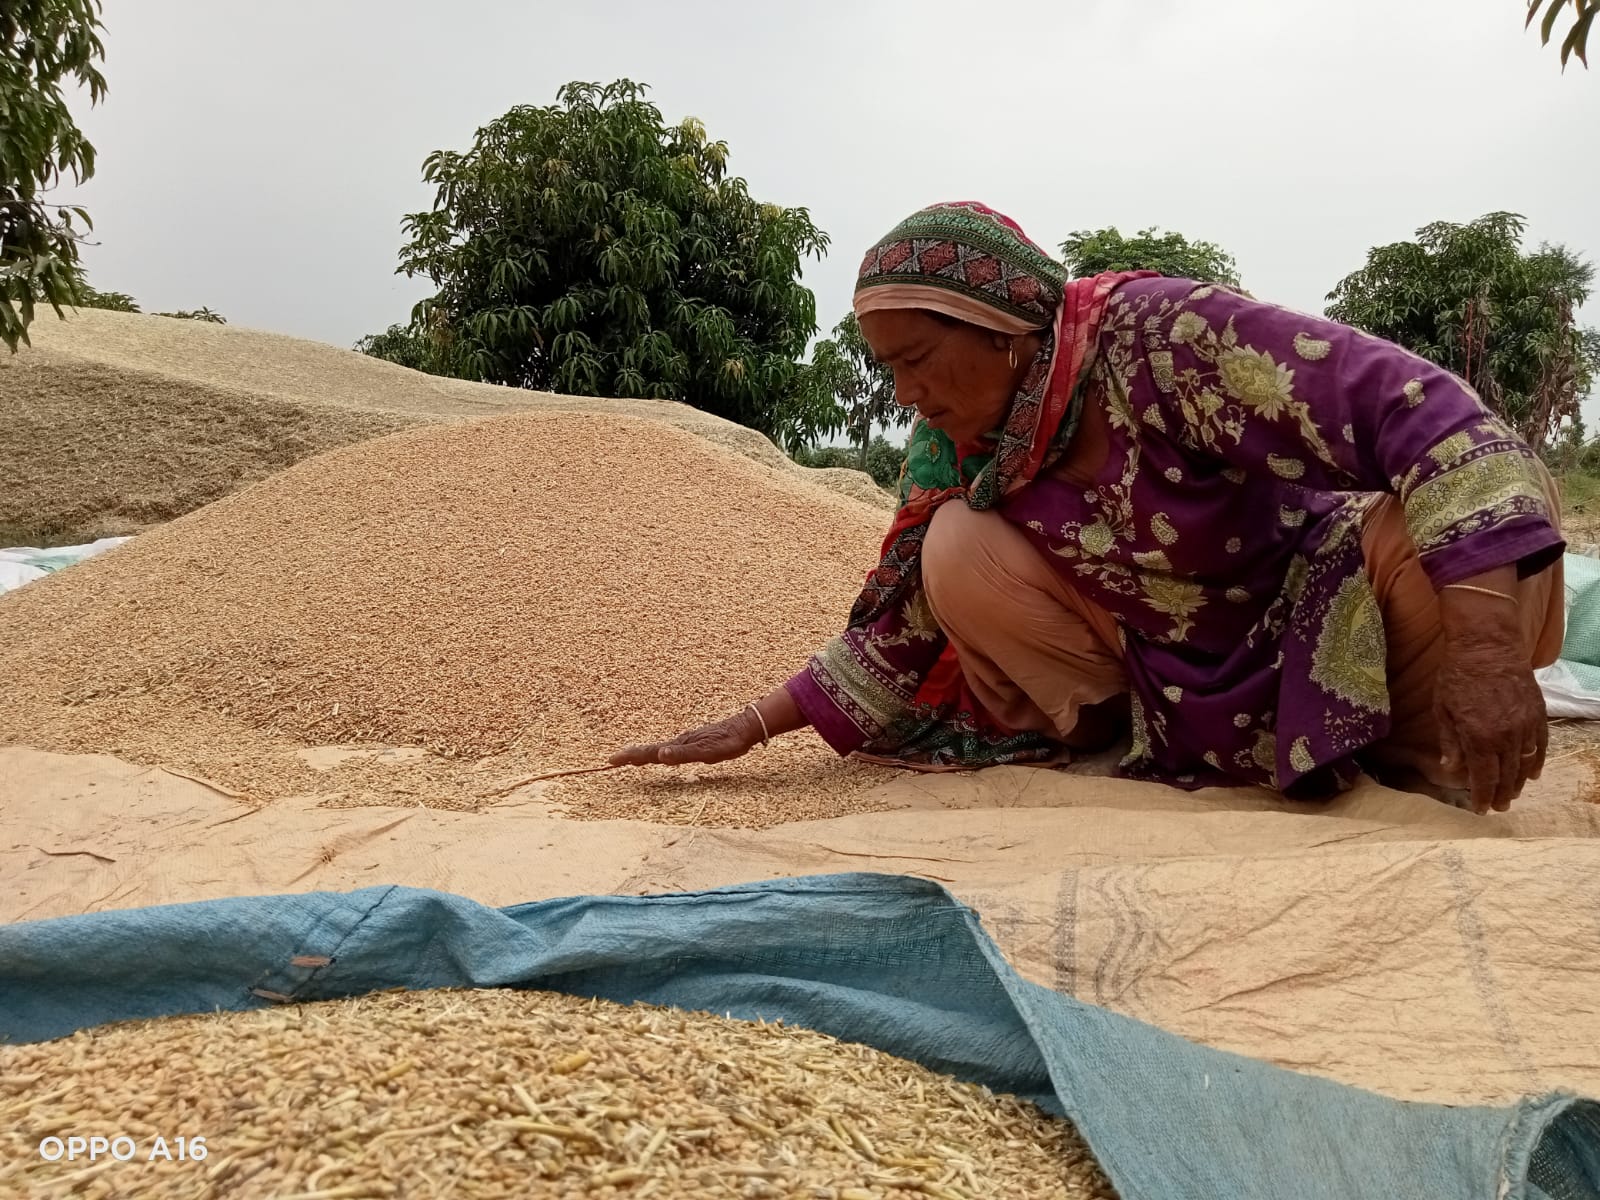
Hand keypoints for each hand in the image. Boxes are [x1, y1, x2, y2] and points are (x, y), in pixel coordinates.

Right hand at [609, 709, 763, 767]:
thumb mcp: (707, 751)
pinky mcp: (696, 743)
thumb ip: (683, 755)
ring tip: (632, 758)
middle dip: (633, 755)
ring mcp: (688, 742)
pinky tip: (663, 755)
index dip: (631, 756)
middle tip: (614, 760)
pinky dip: (660, 753)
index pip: (650, 752)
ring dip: (644, 754)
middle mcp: (681, 742)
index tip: (612, 759)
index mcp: (680, 746)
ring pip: (661, 749)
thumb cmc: (729, 742)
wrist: (746, 728)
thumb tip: (660, 755)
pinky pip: (672, 750)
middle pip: (652, 750)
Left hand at [1435, 579, 1544, 813]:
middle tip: (1498, 807)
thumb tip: (1451, 771)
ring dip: (1519, 782)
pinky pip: (1540, 745)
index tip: (1481, 810)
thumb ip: (1450, 743)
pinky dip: (1537, 762)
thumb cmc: (1456, 676)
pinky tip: (1532, 773)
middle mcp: (1506, 736)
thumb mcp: (1442, 711)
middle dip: (1502, 794)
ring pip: (1526, 764)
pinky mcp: (1538, 714)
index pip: (1484, 778)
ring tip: (1512, 794)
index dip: (1482, 796)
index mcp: (1479, 738)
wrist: (1486, 646)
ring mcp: (1526, 725)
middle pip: (1507, 775)